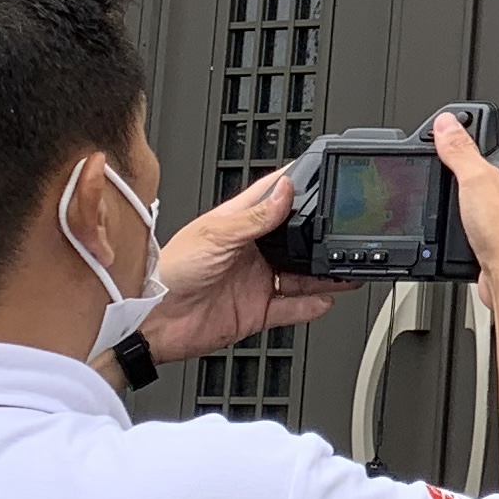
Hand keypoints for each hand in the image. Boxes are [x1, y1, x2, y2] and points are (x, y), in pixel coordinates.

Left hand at [140, 166, 356, 362]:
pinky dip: (310, 307)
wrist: (152, 322)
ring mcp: (254, 282)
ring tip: (347, 268)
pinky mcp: (255, 311)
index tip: (324, 176)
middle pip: (294, 240)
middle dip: (320, 237)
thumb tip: (285, 189)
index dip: (297, 187)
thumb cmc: (169, 271)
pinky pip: (291, 308)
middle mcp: (249, 252)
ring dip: (323, 273)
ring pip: (300, 275)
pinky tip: (326, 299)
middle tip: (345, 231)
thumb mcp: (215, 235)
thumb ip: (255, 216)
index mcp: (237, 225)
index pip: (273, 199)